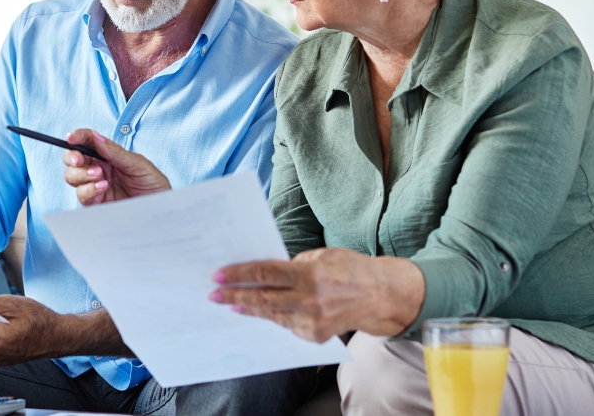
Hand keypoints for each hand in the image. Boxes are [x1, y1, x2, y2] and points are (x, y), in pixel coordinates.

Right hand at [62, 128, 170, 204]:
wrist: (160, 210)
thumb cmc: (153, 185)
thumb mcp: (138, 164)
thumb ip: (115, 152)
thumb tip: (95, 136)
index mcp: (108, 155)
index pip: (88, 142)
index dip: (78, 137)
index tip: (72, 136)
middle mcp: (98, 169)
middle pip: (73, 159)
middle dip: (72, 157)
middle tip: (79, 159)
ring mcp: (95, 186)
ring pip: (72, 176)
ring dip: (81, 174)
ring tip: (99, 176)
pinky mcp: (95, 203)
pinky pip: (82, 195)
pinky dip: (88, 189)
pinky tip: (103, 187)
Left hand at [208, 248, 424, 342]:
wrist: (380, 296)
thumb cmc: (350, 269)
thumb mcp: (322, 255)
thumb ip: (294, 264)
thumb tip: (265, 271)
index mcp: (310, 274)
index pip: (266, 274)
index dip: (239, 275)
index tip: (218, 276)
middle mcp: (310, 300)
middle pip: (263, 300)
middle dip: (235, 297)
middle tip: (213, 296)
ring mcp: (313, 321)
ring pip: (272, 316)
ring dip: (250, 310)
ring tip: (232, 304)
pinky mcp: (316, 336)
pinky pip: (287, 326)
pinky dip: (274, 318)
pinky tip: (260, 313)